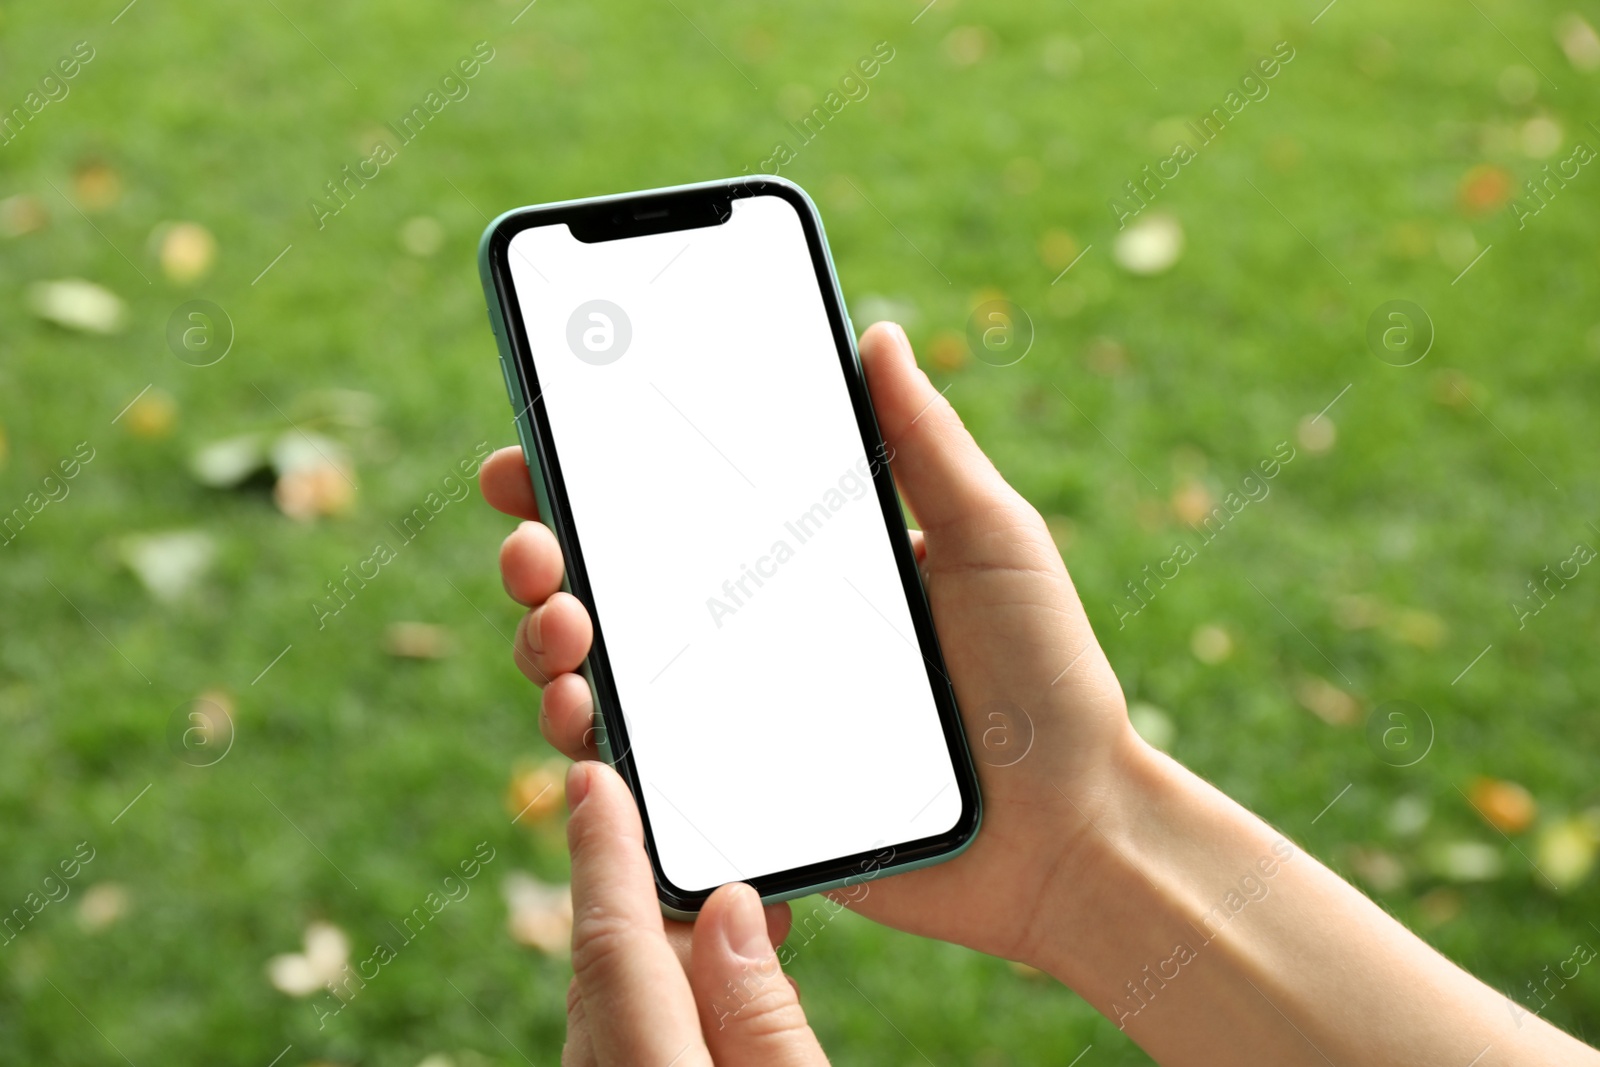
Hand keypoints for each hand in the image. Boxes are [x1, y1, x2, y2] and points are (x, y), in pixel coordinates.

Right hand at [479, 321, 1137, 968]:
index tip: (533, 447)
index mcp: (798, 564)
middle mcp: (751, 634)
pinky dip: (593, 746)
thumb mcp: (991, 540)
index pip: (674, 504)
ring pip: (603, 676)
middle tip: (534, 544)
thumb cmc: (1046, 677)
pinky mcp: (738, 799)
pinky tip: (581, 719)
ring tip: (563, 629)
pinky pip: (643, 774)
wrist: (1068, 827)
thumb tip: (876, 333)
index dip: (589, 475)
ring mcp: (736, 718)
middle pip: (611, 585)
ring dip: (547, 644)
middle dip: (541, 553)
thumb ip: (927, 443)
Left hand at [561, 758, 827, 1064]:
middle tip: (737, 873)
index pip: (614, 945)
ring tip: (752, 932)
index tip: (594, 777)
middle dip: (653, 895)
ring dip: (669, 952)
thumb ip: (763, 1013)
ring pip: (612, 999)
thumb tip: (730, 906)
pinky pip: (625, 1038)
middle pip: (608, 965)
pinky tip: (722, 1000)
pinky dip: (666, 1000)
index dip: (606, 852)